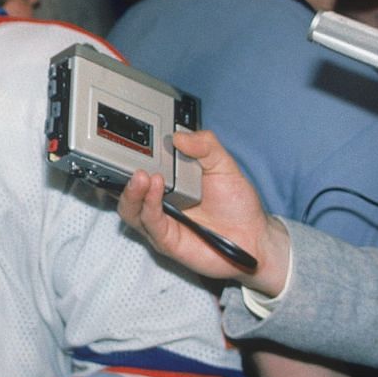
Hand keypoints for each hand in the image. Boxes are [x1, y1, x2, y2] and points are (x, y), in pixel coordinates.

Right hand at [116, 129, 289, 293]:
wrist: (254, 236)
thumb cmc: (236, 204)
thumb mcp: (223, 165)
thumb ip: (205, 146)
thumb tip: (180, 136)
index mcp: (169, 181)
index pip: (140, 166)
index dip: (133, 154)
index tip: (134, 139)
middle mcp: (158, 201)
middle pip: (128, 188)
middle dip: (123, 173)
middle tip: (133, 159)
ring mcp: (160, 222)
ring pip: (131, 208)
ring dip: (133, 191)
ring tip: (143, 176)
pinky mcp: (165, 240)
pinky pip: (150, 223)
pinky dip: (149, 206)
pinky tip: (156, 189)